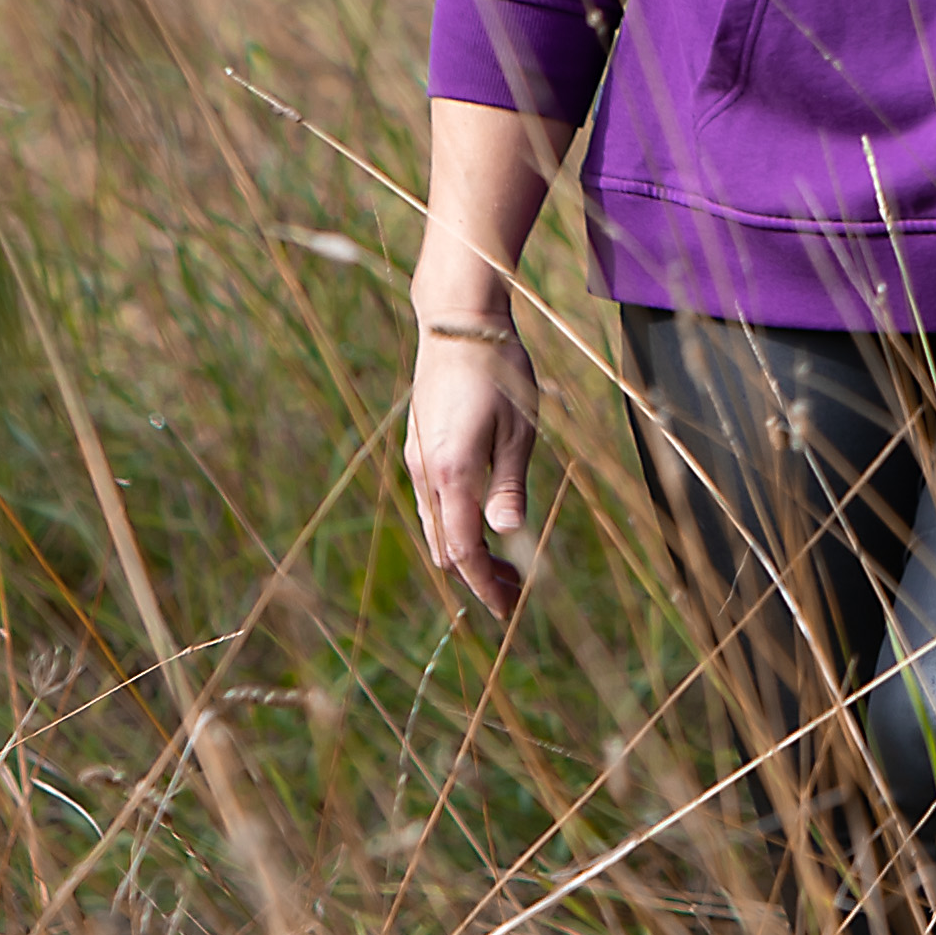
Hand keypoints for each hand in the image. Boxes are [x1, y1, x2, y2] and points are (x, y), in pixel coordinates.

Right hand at [407, 326, 540, 617]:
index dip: (485, 584)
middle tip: (514, 594)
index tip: (509, 608)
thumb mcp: (518, 429)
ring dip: (465, 552)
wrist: (457, 326)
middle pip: (444, 547)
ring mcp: (417, 460)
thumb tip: (507, 533)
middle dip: (477, 576)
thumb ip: (509, 484)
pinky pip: (432, 504)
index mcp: (452, 471)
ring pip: (435, 528)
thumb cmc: (499, 372)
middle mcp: (425, 472)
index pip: (463, 549)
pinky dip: (453, 527)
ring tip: (505, 566)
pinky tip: (480, 525)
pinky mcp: (419, 448)